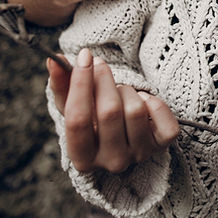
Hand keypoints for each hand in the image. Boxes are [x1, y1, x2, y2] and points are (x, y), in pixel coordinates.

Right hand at [47, 49, 178, 173]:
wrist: (123, 137)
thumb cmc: (91, 118)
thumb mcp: (71, 106)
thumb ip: (61, 84)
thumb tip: (54, 61)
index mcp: (82, 158)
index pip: (78, 120)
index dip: (80, 83)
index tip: (84, 55)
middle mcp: (111, 162)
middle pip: (109, 112)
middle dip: (104, 79)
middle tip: (100, 64)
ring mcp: (139, 154)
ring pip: (135, 111)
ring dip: (127, 90)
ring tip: (120, 91)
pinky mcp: (161, 145)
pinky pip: (163, 117)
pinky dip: (154, 102)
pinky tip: (143, 101)